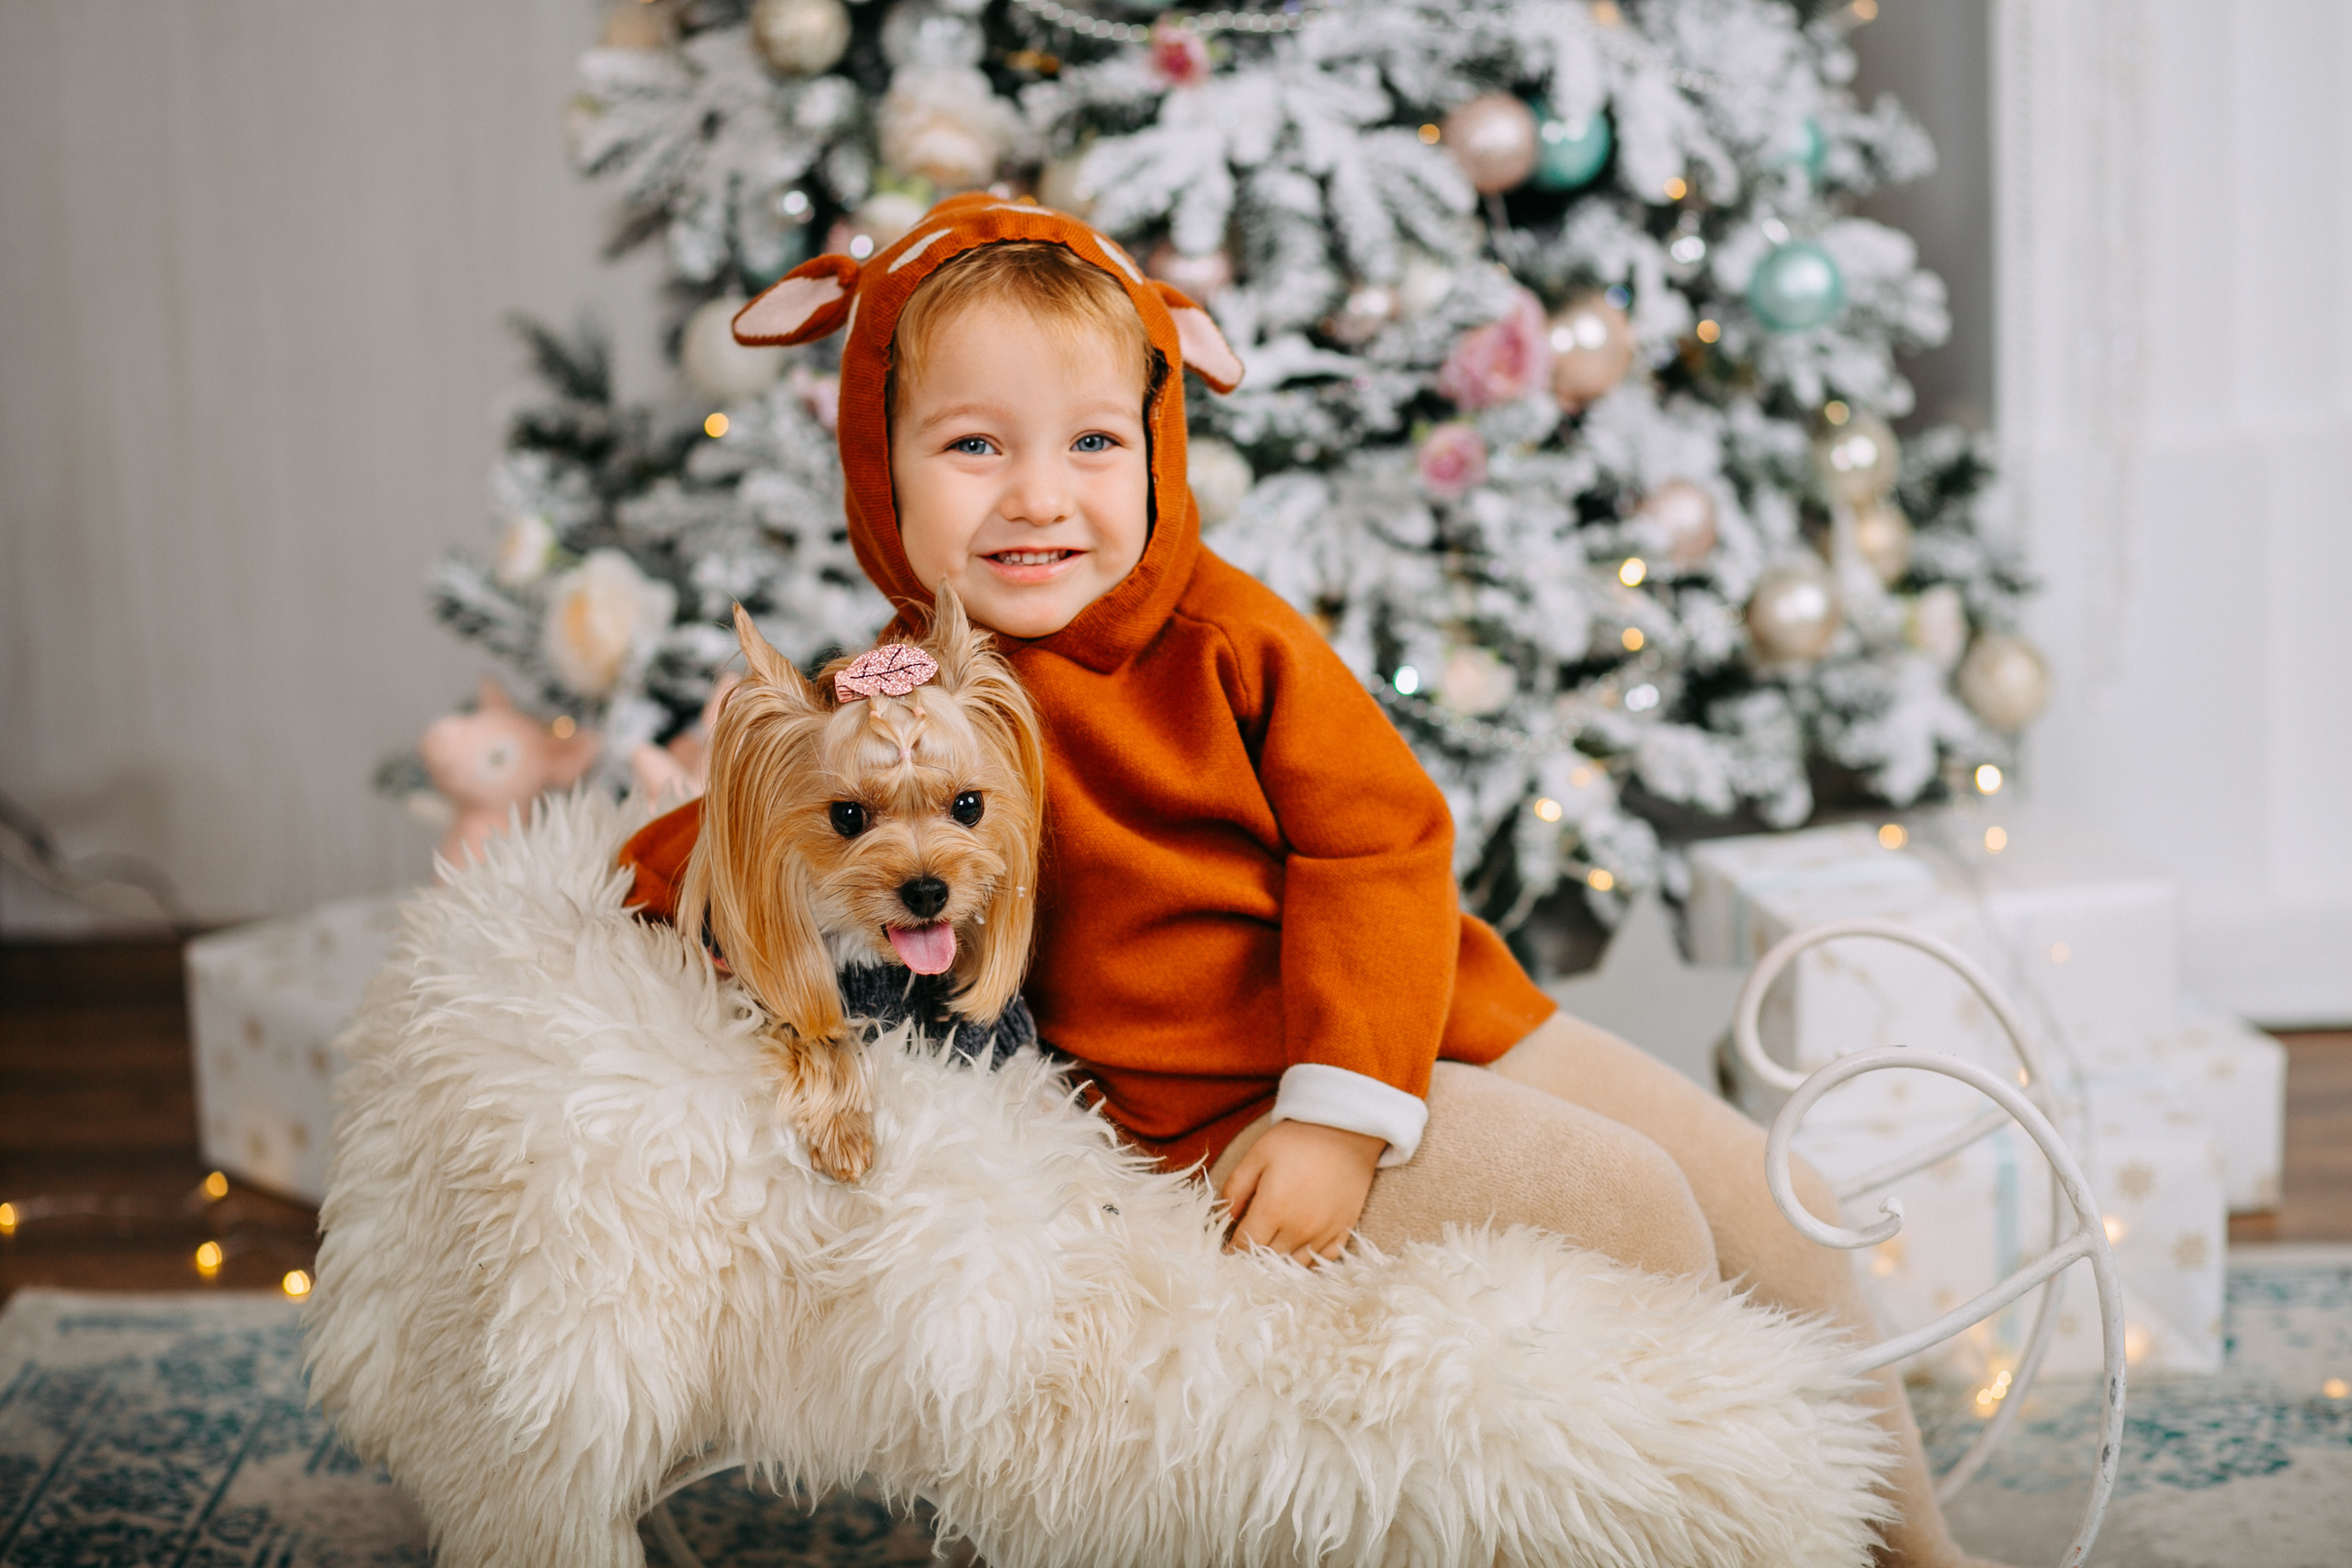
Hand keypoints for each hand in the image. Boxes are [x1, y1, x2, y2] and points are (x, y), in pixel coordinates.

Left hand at [1218, 1119, 1383, 1265]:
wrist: (1348, 1130)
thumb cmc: (1299, 1139)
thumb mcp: (1257, 1155)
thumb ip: (1236, 1188)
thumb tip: (1225, 1217)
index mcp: (1273, 1210)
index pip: (1245, 1245)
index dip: (1233, 1250)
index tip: (1228, 1250)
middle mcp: (1299, 1228)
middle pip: (1268, 1260)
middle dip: (1254, 1259)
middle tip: (1247, 1251)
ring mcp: (1324, 1232)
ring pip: (1295, 1265)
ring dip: (1281, 1263)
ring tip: (1271, 1253)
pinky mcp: (1344, 1229)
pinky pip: (1324, 1260)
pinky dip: (1310, 1261)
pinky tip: (1300, 1252)